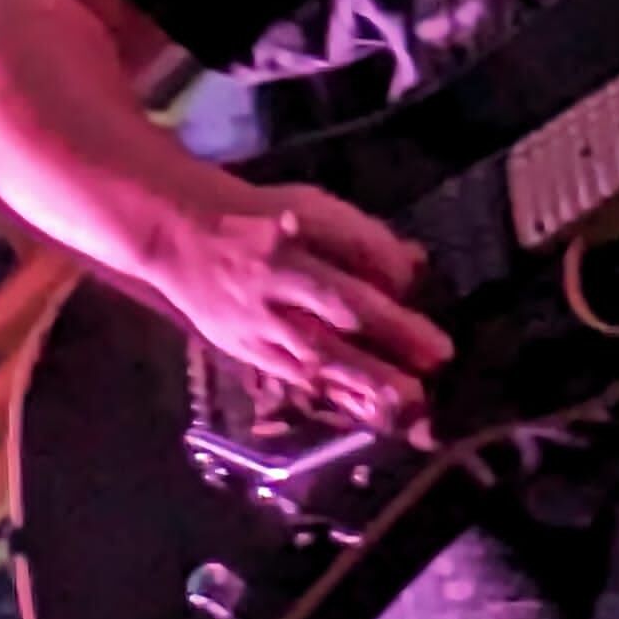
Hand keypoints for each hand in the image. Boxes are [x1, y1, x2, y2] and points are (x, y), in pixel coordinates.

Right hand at [154, 183, 451, 428]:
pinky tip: (369, 412)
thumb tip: (413, 266)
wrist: (179, 234)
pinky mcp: (248, 347)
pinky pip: (296, 375)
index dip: (391, 268)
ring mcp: (261, 315)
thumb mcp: (307, 206)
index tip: (418, 283)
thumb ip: (359, 236)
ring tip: (409, 400)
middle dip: (392, 330)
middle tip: (438, 354)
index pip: (355, 245)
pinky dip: (335, 394)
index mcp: (297, 223)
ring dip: (367, 377)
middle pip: (342, 302)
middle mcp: (280, 270)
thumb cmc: (257, 218)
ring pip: (319, 350)